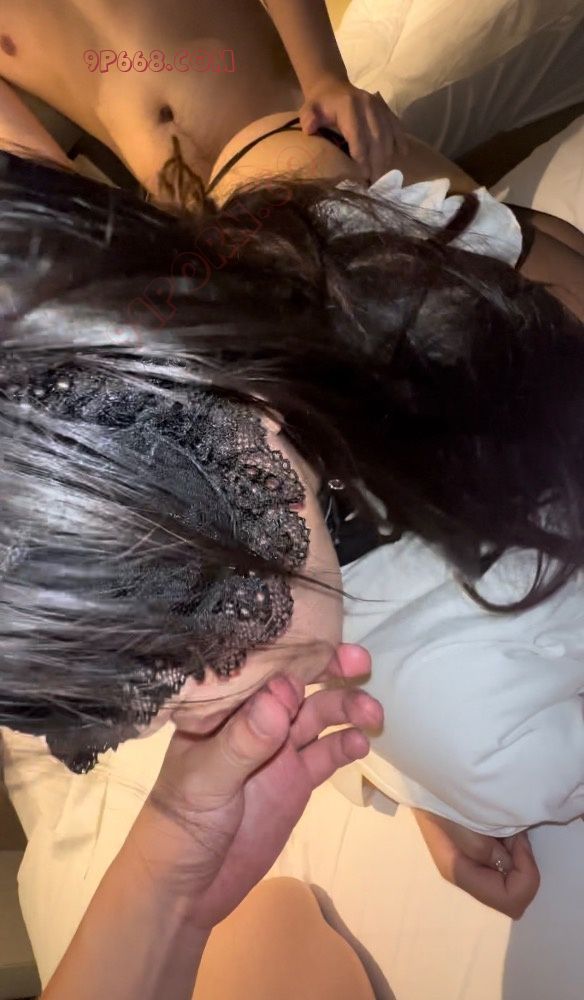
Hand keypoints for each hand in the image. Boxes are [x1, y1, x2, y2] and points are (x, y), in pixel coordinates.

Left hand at [128, 644, 381, 929]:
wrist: (185, 890)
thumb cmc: (179, 827)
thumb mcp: (206, 782)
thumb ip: (243, 741)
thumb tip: (282, 693)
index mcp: (221, 710)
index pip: (260, 669)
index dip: (294, 652)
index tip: (327, 647)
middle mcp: (251, 720)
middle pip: (296, 684)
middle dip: (329, 668)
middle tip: (361, 663)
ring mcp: (276, 750)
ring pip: (317, 715)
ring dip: (346, 707)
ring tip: (373, 714)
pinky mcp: (296, 780)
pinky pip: (326, 753)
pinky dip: (346, 744)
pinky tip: (361, 744)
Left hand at [299, 76, 408, 182]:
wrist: (332, 87)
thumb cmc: (320, 105)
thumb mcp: (309, 109)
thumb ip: (309, 118)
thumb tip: (309, 129)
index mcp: (349, 105)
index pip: (358, 135)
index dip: (361, 157)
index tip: (363, 177)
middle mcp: (367, 104)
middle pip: (376, 137)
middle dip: (377, 162)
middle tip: (376, 183)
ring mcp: (379, 106)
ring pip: (388, 134)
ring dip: (387, 157)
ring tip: (383, 176)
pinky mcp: (386, 108)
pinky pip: (396, 126)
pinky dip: (401, 140)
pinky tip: (401, 155)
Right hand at [413, 808, 540, 918]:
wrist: (428, 781)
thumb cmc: (440, 799)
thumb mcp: (459, 820)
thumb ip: (481, 847)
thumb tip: (508, 865)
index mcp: (461, 874)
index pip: (510, 900)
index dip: (524, 875)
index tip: (518, 841)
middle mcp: (469, 877)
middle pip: (514, 894)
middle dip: (521, 864)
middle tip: (512, 832)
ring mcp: (474, 866)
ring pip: (512, 878)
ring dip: (516, 853)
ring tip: (505, 824)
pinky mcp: (478, 853)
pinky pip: (505, 862)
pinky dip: (511, 847)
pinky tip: (501, 825)